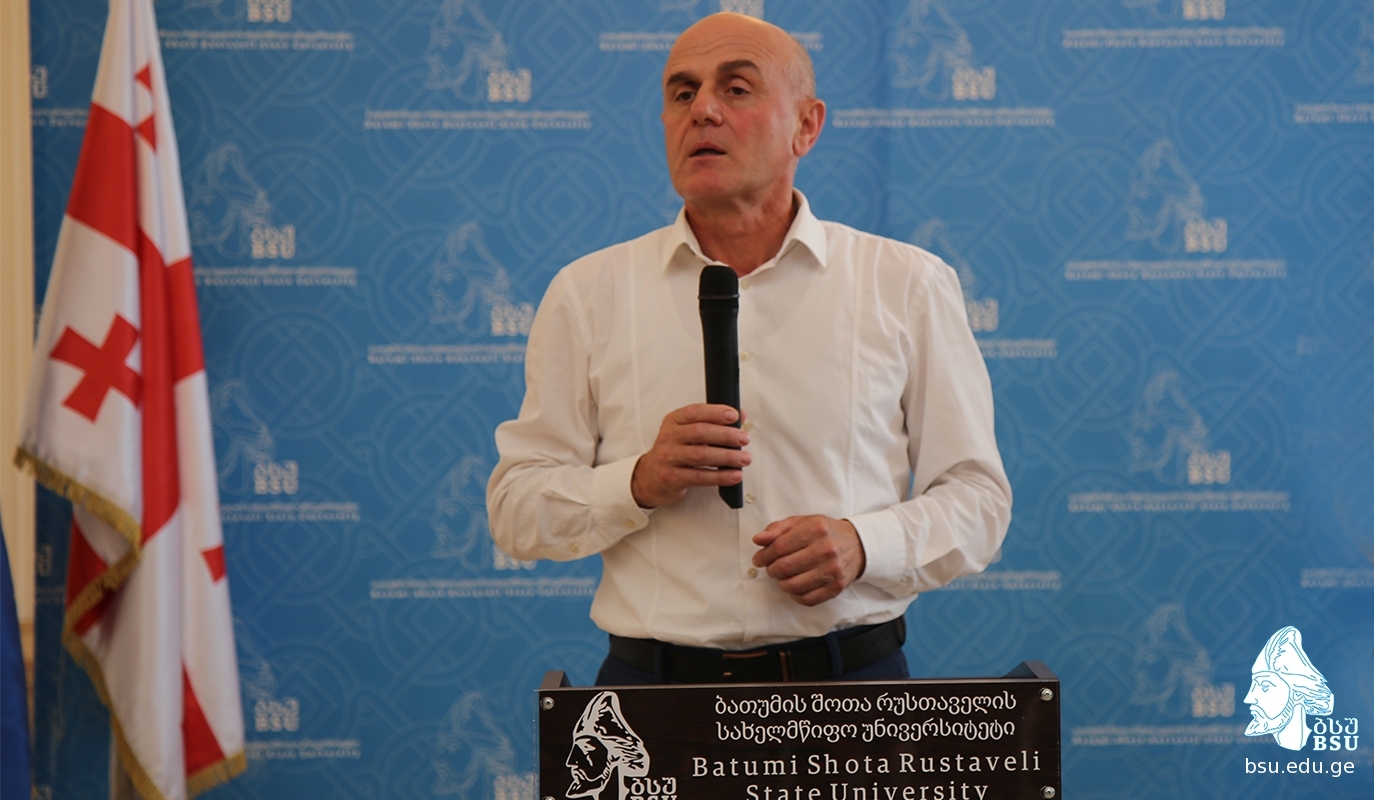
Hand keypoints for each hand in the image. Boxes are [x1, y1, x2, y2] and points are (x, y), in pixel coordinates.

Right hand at [630, 404, 749, 507]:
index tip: (734, 416)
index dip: (715, 412)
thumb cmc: (674, 452)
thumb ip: (712, 423)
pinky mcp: (672, 478)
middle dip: (726, 435)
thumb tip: (740, 416)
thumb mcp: (687, 433)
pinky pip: (700, 477)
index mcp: (673, 421)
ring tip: (744, 458)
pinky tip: (734, 475)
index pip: (694, 412)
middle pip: (700, 432)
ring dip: (727, 457)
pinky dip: (720, 476)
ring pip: (701, 455)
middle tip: (744, 439)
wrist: (650, 478)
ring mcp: (668, 458)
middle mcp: (668, 437)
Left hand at [752, 516, 865, 606]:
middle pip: (784, 567)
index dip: (764, 555)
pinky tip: (796, 585)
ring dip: (782, 583)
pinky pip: (807, 599)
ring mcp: (832, 570)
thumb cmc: (826, 533)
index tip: (759, 559)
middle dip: (771, 569)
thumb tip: (758, 540)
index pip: (779, 547)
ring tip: (784, 576)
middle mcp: (826, 550)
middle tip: (772, 568)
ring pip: (793, 586)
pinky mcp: (836, 587)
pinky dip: (796, 595)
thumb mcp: (802, 522)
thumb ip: (777, 529)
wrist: (857, 545)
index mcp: (816, 529)